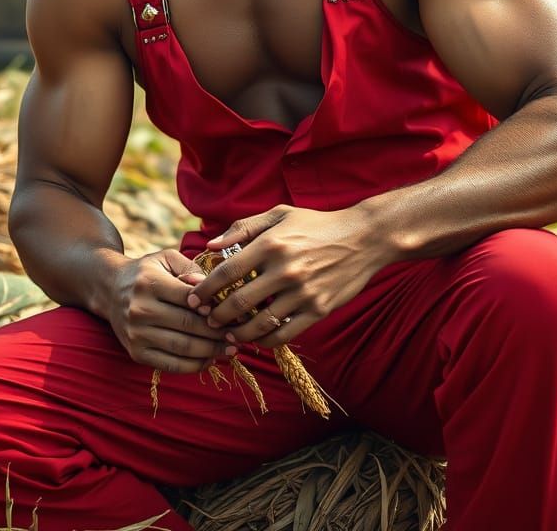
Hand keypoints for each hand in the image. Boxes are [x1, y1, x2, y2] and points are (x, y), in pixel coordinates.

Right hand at [105, 248, 235, 372]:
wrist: (110, 289)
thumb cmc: (147, 272)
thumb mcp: (166, 258)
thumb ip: (190, 268)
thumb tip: (209, 286)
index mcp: (149, 283)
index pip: (188, 298)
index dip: (213, 306)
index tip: (234, 312)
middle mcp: (140, 309)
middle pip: (187, 325)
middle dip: (217, 332)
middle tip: (238, 335)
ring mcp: (136, 334)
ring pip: (181, 347)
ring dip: (210, 351)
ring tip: (230, 351)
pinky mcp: (135, 353)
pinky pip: (169, 364)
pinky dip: (193, 366)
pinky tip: (210, 360)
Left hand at [186, 205, 384, 348]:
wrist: (363, 238)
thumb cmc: (317, 224)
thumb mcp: (279, 215)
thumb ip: (243, 228)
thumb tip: (211, 246)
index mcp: (271, 243)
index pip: (227, 272)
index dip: (204, 289)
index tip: (193, 298)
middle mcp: (285, 269)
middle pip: (238, 302)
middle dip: (216, 315)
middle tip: (206, 320)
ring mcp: (302, 292)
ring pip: (259, 324)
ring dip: (238, 333)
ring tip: (229, 334)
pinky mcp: (318, 309)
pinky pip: (285, 334)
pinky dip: (266, 341)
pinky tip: (257, 338)